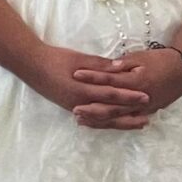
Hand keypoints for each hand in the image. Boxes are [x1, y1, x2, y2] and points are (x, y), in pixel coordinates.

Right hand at [22, 41, 150, 124]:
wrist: (30, 65)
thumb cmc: (54, 58)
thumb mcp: (78, 58)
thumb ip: (100, 65)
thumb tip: (121, 67)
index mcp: (83, 89)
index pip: (112, 94)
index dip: (130, 96)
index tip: (147, 96)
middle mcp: (80, 103)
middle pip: (110, 111)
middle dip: (130, 113)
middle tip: (150, 114)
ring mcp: (75, 107)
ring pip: (103, 119)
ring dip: (121, 122)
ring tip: (138, 123)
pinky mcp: (71, 108)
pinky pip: (93, 119)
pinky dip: (106, 122)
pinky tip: (116, 123)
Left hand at [71, 47, 181, 127]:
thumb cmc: (160, 60)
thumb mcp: (140, 57)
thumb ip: (123, 64)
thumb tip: (107, 67)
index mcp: (137, 81)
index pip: (110, 79)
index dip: (92, 77)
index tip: (75, 74)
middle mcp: (139, 98)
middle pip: (112, 106)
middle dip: (92, 108)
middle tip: (74, 109)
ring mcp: (143, 108)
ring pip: (118, 118)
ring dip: (99, 120)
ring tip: (81, 119)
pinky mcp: (146, 112)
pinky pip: (126, 121)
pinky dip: (112, 123)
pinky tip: (98, 123)